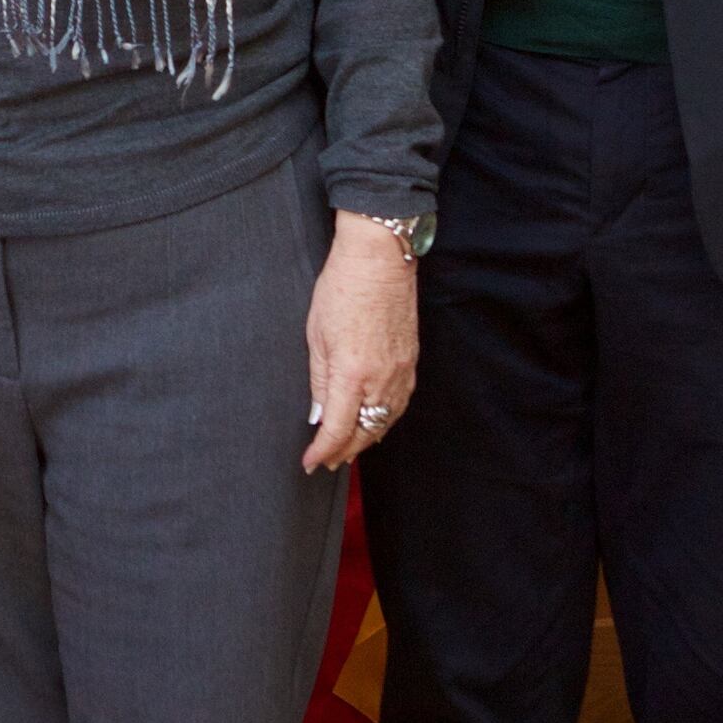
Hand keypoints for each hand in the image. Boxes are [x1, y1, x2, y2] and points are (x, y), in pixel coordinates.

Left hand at [303, 216, 421, 471]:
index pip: (338, 429)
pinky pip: (399, 404)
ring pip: (385, 422)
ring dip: (366, 440)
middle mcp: (381, 379)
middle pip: (365, 433)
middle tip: (326, 461)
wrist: (380, 259)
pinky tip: (374, 422)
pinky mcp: (411, 361)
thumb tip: (318, 414)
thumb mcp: (316, 335)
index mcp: (351, 373)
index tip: (311, 463)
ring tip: (348, 448)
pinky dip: (385, 420)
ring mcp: (400, 371)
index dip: (323, 451)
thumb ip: (318, 379)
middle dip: (344, 452)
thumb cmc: (342, 288)